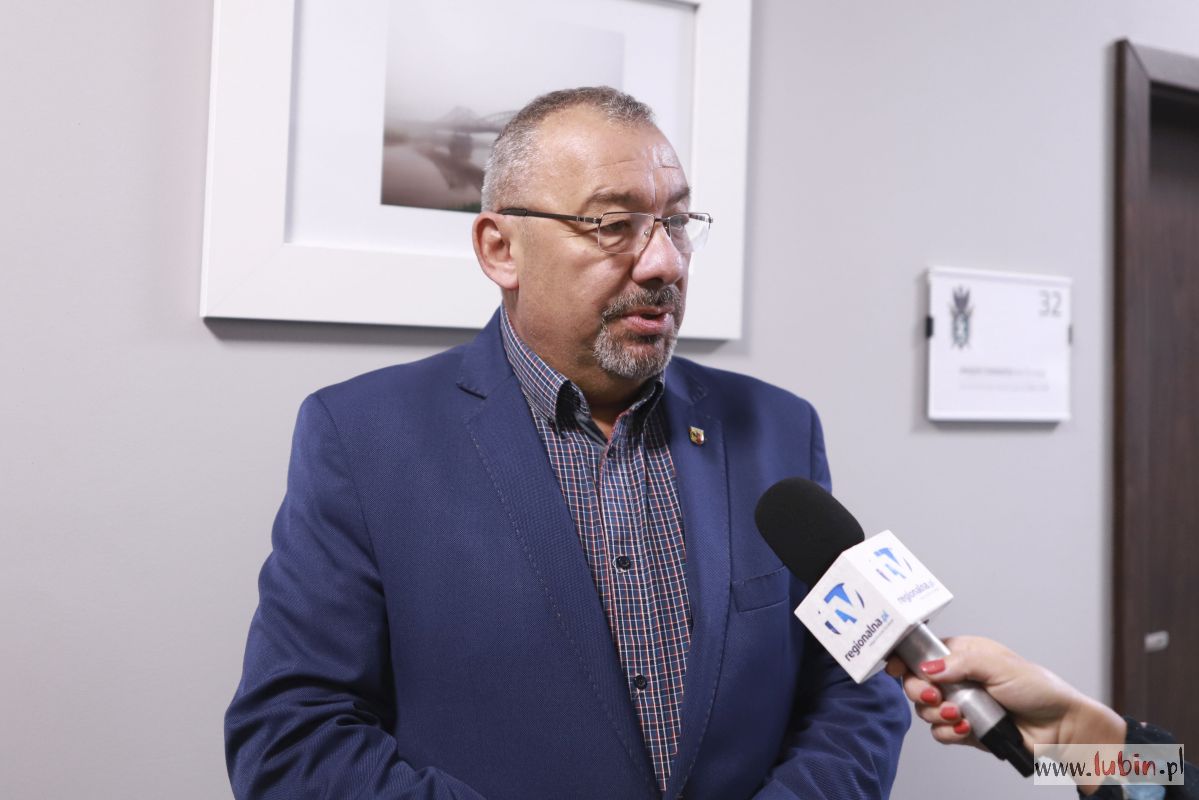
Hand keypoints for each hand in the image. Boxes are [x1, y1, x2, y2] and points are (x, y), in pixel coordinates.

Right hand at [884, 635, 1125, 750]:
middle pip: (916, 683)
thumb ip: (961, 662)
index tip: (896, 667)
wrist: (1060, 729)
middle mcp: (957, 679)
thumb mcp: (999, 665)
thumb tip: (929, 667)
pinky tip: (966, 729)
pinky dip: (949, 732)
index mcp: (963, 655)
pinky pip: (940, 733)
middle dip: (919, 691)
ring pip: (925, 711)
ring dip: (938, 714)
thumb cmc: (1039, 689)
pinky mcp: (964, 730)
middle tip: (933, 696)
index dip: (906, 659)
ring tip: (960, 715)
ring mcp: (960, 705)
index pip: (922, 653)